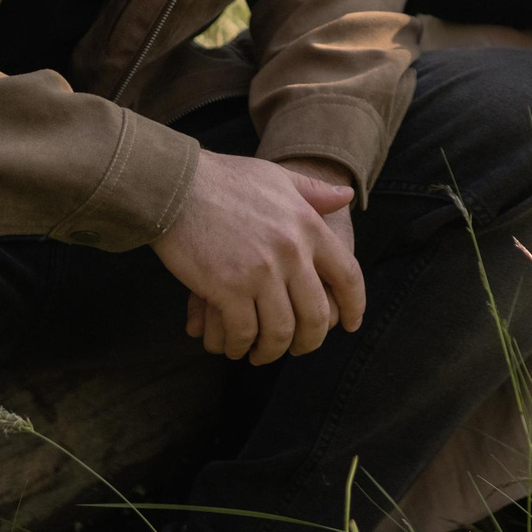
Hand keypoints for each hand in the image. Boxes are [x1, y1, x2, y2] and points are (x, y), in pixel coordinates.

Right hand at [158, 151, 363, 365]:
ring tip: (260, 353)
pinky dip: (240, 345)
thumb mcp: (277, 178)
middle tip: (298, 349)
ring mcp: (261, 272)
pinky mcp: (228, 288)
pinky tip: (234, 345)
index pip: (348, 275)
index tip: (351, 324)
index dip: (355, 305)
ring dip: (271, 350)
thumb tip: (346, 196)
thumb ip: (314, 191)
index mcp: (307, 225)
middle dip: (310, 341)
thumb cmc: (223, 180)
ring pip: (281, 331)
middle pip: (318, 315)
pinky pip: (244, 332)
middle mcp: (291, 251)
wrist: (176, 185)